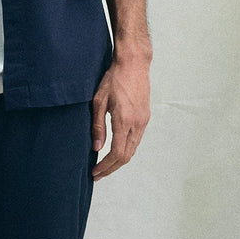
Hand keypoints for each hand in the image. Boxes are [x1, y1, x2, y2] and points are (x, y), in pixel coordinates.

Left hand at [90, 49, 150, 179]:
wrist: (133, 64)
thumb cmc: (113, 79)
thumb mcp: (99, 101)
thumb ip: (98, 126)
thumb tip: (96, 148)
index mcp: (124, 121)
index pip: (116, 153)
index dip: (105, 166)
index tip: (94, 172)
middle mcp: (137, 124)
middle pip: (126, 156)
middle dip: (111, 168)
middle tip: (97, 174)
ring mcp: (143, 121)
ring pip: (132, 150)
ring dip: (119, 161)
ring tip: (104, 166)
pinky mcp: (145, 118)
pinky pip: (136, 140)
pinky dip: (126, 150)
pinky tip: (115, 151)